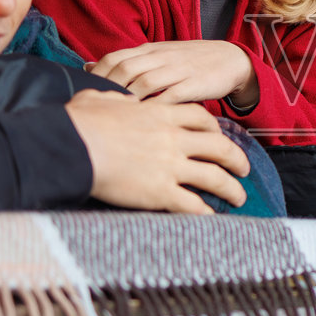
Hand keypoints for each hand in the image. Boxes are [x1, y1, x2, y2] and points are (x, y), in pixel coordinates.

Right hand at [64, 90, 250, 212]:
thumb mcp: (100, 99)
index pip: (200, 118)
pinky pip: (193, 205)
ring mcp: (170, 166)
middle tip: (244, 168)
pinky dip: (207, 212)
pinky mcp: (161, 192)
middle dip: (237, 159)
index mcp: (160, 114)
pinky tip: (212, 218)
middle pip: (219, 147)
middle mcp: (173, 139)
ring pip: (215, 177)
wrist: (71, 146)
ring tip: (240, 197)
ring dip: (232, 188)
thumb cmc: (79, 122)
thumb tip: (116, 98)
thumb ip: (116, 99)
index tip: (219, 137)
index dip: (214, 129)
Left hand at [87, 40, 258, 106]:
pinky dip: (155, 108)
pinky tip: (145, 122)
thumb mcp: (155, 55)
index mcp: (149, 49)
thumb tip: (86, 67)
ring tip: (115, 119)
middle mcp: (161, 57)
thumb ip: (123, 61)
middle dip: (108, 90)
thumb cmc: (188, 62)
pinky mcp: (194, 85)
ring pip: (146, 82)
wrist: (230, 59)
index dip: (98, 75)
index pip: (115, 58)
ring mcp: (178, 70)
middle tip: (98, 111)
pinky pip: (171, 96)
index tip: (86, 94)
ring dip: (128, 100)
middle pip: (126, 69)